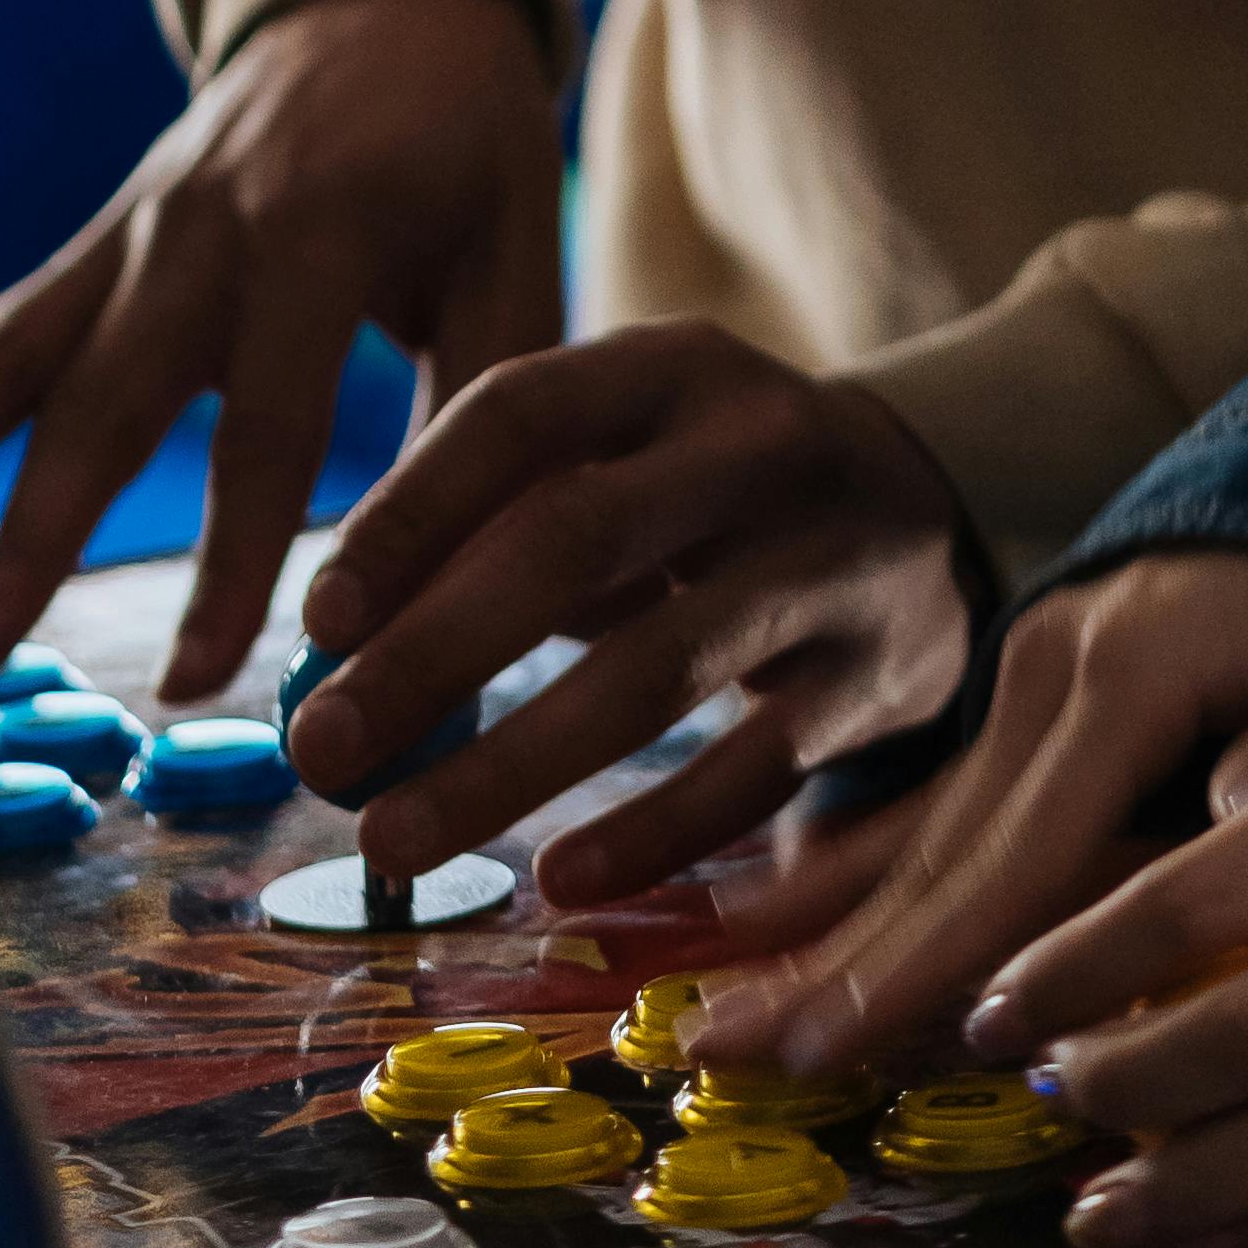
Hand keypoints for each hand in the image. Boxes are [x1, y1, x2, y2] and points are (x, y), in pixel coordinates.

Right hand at [0, 0, 563, 699]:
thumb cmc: (467, 145)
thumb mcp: (517, 248)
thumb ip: (487, 408)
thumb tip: (477, 580)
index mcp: (319, 232)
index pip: (265, 420)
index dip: (232, 556)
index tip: (198, 679)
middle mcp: (197, 230)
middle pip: (100, 398)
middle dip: (29, 535)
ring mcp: (124, 231)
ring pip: (4, 356)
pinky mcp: (87, 247)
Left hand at [281, 325, 984, 899]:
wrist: (931, 506)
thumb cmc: (711, 487)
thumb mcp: (629, 447)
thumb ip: (500, 518)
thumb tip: (330, 648)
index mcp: (671, 366)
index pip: (523, 410)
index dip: (412, 510)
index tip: (317, 615)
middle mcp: (757, 443)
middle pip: (576, 538)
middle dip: (432, 652)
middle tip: (320, 750)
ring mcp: (827, 559)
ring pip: (657, 671)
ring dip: (508, 766)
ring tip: (389, 843)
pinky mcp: (875, 678)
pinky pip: (749, 772)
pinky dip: (648, 834)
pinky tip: (555, 880)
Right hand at [683, 548, 1247, 1072]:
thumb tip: (1236, 831)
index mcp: (1122, 673)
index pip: (1022, 846)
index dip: (936, 954)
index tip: (846, 1036)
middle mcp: (1041, 675)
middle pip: (935, 850)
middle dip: (830, 963)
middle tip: (718, 1050)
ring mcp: (1010, 685)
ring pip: (912, 834)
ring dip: (810, 931)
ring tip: (709, 1010)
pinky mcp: (1003, 706)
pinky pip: (919, 802)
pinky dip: (843, 868)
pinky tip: (755, 916)